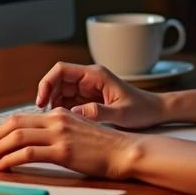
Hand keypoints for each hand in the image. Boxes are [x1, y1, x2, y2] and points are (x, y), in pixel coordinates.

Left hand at [0, 107, 139, 177]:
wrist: (125, 152)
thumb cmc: (104, 147)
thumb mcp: (77, 132)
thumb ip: (56, 133)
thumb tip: (34, 143)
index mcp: (58, 114)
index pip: (19, 119)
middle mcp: (56, 120)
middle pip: (13, 125)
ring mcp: (59, 134)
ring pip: (17, 137)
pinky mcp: (63, 150)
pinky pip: (28, 153)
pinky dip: (10, 159)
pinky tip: (1, 167)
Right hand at [37, 62, 164, 128]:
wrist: (154, 112)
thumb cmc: (141, 110)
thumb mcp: (121, 113)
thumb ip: (98, 112)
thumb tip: (75, 114)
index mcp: (95, 75)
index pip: (61, 70)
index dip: (47, 83)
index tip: (41, 101)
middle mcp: (89, 78)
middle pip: (57, 81)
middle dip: (47, 96)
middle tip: (45, 116)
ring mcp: (88, 88)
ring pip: (60, 92)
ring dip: (54, 105)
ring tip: (54, 122)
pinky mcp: (89, 99)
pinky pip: (69, 102)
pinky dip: (62, 111)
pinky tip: (63, 123)